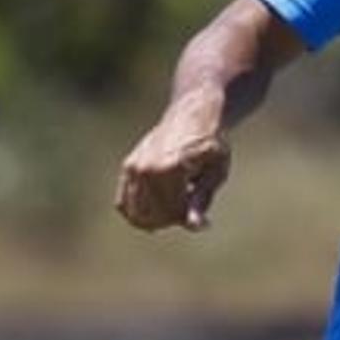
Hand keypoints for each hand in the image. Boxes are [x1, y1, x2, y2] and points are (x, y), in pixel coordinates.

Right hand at [113, 97, 230, 231]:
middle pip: (152, 216)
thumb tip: (195, 226)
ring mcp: (134, 167)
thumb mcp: (215, 173)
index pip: (172, 214)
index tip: (205, 220)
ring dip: (155, 219)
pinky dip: (137, 212)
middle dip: (171, 220)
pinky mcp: (127, 167)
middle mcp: (146, 169)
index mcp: (170, 169)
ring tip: (175, 206)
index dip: (189, 221)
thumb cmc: (210, 143)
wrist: (193, 113)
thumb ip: (202, 200)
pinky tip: (156, 209)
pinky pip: (123, 203)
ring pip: (135, 213)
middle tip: (189, 211)